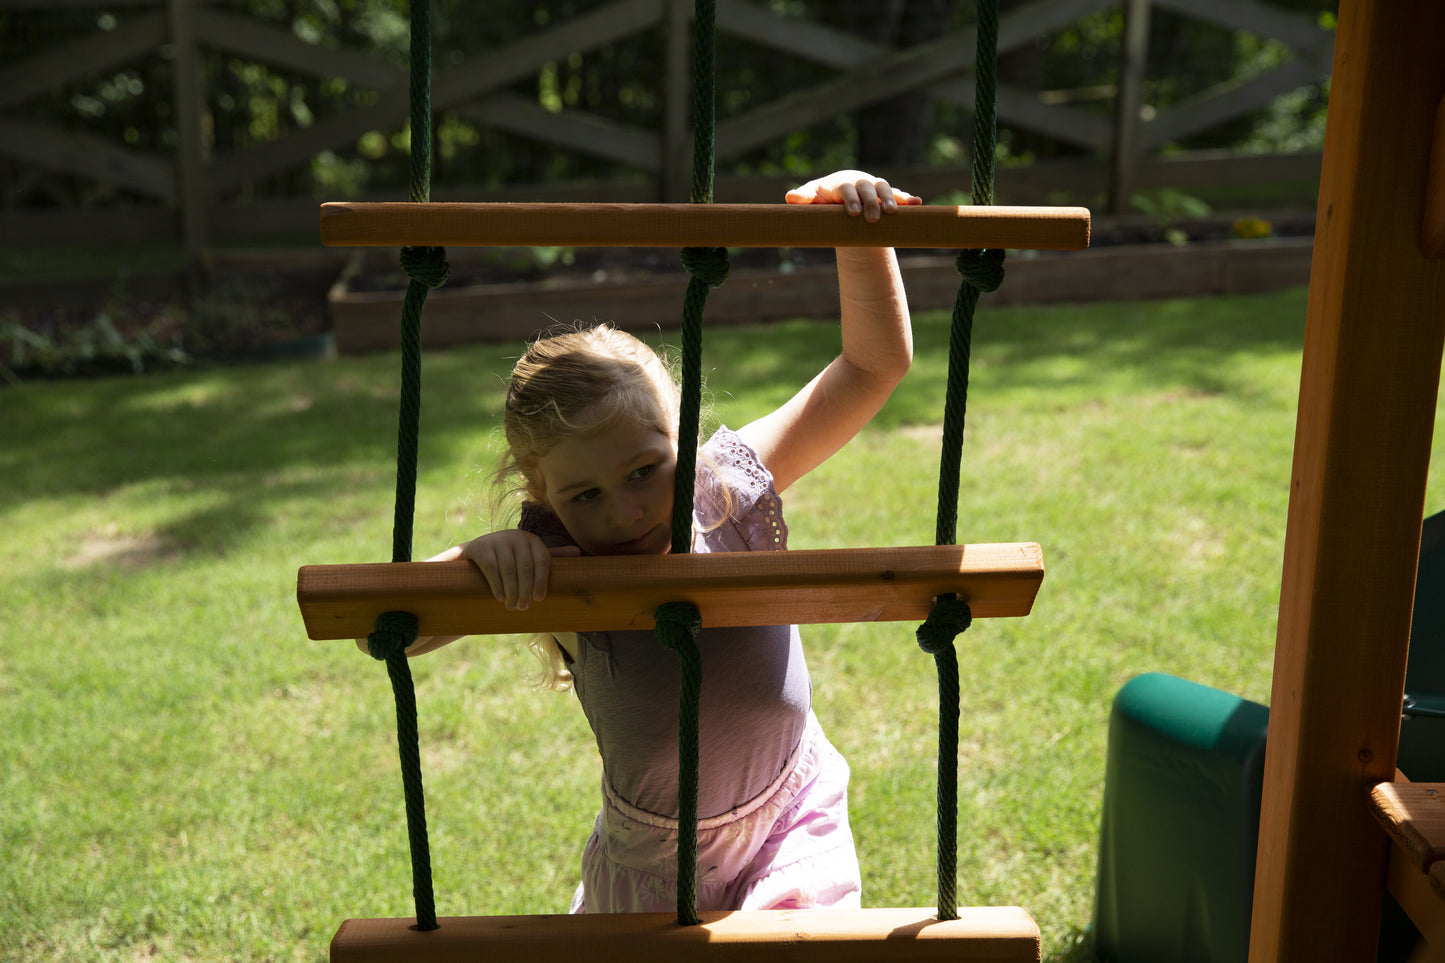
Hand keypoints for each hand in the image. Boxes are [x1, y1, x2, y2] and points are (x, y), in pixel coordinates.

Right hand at [434, 531, 580, 610]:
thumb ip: (551, 555)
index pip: (543, 560)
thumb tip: (579, 552)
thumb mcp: (529, 556)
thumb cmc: (509, 558)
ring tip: (512, 606)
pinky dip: (497, 584)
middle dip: (525, 590)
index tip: (539, 599)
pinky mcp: (481, 547)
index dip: (542, 581)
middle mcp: (517, 536)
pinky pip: (492, 567)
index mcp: (532, 540)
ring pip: (509, 569)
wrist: (474, 554)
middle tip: (524, 608)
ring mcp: (498, 540)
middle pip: (526, 567)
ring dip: (512, 591)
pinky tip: (500, 597)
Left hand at [784, 170, 920, 221]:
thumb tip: (790, 197)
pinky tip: (917, 204)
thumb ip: (803, 197)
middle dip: (871, 202)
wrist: (842, 197)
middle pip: (867, 188)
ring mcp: (874, 188)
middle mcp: (860, 182)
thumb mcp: (812, 198)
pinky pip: (898, 195)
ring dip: (890, 199)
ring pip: (884, 189)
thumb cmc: (824, 199)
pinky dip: (907, 198)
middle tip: (872, 217)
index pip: (846, 188)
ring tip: (893, 213)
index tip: (852, 212)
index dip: (850, 198)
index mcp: (842, 183)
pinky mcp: (887, 196)